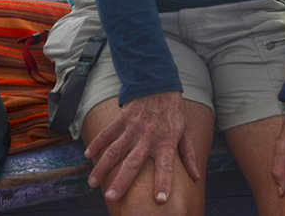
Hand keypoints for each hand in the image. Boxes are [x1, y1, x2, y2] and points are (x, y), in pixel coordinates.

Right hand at [84, 90, 200, 203]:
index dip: (164, 183)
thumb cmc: (173, 112)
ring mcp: (132, 129)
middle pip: (133, 163)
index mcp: (165, 142)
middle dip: (122, 181)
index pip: (166, 167)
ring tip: (93, 183)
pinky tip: (88, 155)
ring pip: (114, 151)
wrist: (159, 84)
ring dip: (102, 167)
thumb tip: (196, 177)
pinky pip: (107, 133)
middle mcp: (147, 138)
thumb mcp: (185, 132)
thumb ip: (188, 155)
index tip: (160, 199)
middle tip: (112, 197)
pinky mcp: (122, 120)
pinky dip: (97, 143)